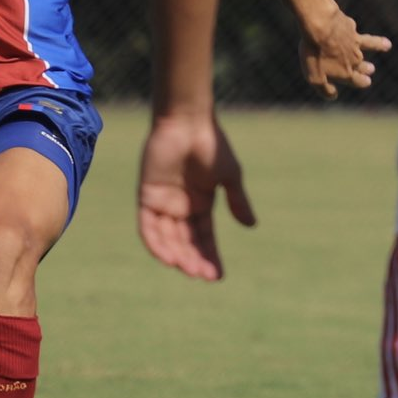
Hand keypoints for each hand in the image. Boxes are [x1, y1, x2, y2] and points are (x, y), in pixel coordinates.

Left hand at [138, 113, 253, 281]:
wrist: (188, 122)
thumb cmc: (212, 144)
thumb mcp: (229, 177)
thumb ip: (237, 201)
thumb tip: (251, 226)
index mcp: (200, 203)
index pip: (203, 237)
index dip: (210, 256)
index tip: (217, 276)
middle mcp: (180, 206)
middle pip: (185, 242)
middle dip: (194, 260)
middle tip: (203, 275)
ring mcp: (163, 202)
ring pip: (167, 238)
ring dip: (177, 256)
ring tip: (189, 269)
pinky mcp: (147, 195)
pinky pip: (148, 226)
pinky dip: (156, 243)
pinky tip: (169, 258)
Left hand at [299, 7, 391, 98]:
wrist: (321, 27)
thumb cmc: (316, 54)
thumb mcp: (315, 77)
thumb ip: (325, 89)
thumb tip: (333, 96)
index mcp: (346, 73)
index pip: (358, 80)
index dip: (362, 81)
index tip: (367, 81)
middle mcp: (354, 59)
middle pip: (362, 65)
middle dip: (366, 68)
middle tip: (370, 69)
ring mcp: (354, 44)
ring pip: (369, 46)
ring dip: (378, 46)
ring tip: (387, 45)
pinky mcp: (351, 29)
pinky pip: (362, 32)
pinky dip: (374, 37)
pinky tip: (369, 32)